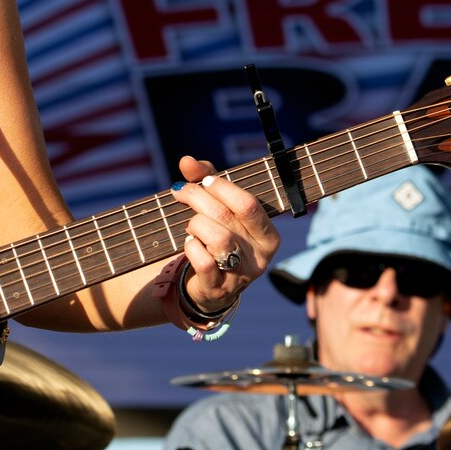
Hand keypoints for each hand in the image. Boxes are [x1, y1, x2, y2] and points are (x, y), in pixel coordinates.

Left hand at [174, 155, 279, 314]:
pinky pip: (204, 262)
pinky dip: (191, 247)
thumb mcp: (219, 206)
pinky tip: (189, 243)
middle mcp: (259, 255)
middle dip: (198, 198)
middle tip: (182, 192)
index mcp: (268, 234)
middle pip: (227, 216)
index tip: (203, 181)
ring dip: (196, 225)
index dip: (222, 187)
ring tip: (190, 225)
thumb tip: (187, 161)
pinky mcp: (218, 288)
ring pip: (217, 238)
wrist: (211, 285)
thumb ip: (205, 179)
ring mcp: (240, 274)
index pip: (248, 204)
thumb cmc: (219, 236)